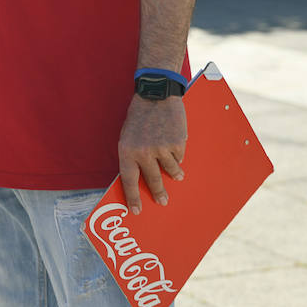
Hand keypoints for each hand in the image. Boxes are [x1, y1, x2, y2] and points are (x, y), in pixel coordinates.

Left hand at [117, 95, 185, 214]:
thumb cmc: (138, 117)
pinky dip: (177, 155)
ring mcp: (161, 149)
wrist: (155, 95)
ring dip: (174, 174)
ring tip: (176, 174)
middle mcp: (143, 153)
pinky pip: (179, 158)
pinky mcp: (177, 144)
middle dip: (159, 194)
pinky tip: (174, 144)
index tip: (136, 211)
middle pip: (153, 181)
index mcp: (127, 151)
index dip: (133, 198)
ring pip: (170, 171)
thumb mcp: (127, 136)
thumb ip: (132, 156)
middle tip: (163, 202)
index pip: (129, 181)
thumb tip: (140, 179)